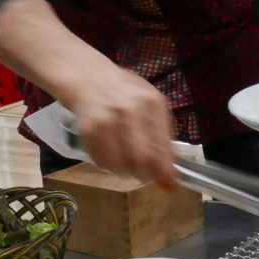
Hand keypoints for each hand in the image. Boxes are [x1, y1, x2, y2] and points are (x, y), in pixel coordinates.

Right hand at [64, 65, 177, 186]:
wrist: (87, 75)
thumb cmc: (123, 91)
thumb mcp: (149, 102)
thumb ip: (162, 133)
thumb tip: (171, 169)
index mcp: (152, 103)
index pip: (163, 147)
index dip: (166, 170)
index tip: (169, 183)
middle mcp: (131, 110)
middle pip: (142, 159)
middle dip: (146, 175)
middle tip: (145, 177)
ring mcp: (108, 119)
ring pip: (121, 164)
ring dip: (125, 173)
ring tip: (125, 165)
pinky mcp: (88, 128)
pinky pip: (101, 161)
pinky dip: (107, 166)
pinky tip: (109, 155)